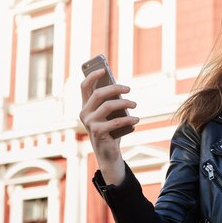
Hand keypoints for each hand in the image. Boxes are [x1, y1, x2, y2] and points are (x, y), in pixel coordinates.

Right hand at [79, 68, 139, 183]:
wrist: (108, 153)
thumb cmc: (111, 130)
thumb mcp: (111, 114)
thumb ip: (112, 102)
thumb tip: (121, 89)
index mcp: (86, 106)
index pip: (84, 87)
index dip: (92, 76)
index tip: (104, 69)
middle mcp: (84, 113)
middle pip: (98, 94)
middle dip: (115, 88)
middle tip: (129, 89)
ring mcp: (90, 123)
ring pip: (107, 106)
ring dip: (124, 103)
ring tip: (135, 105)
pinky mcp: (98, 132)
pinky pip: (115, 122)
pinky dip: (128, 120)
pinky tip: (137, 120)